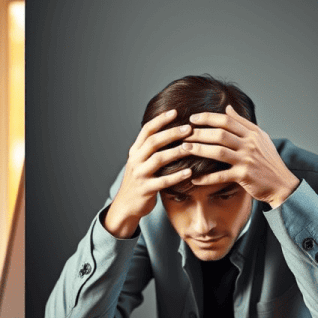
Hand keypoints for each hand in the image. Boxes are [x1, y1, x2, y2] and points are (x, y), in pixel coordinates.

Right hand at [105, 110, 193, 237]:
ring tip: (191, 147)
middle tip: (189, 128)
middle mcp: (135, 161)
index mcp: (135, 152)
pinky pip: (163, 181)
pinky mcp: (145, 189)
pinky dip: (177, 176)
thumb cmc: (139, 182)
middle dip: (172, 133)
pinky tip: (189, 172)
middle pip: (153, 142)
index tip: (175, 112)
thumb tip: (170, 130)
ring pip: (158, 159)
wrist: (126, 205)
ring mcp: (139, 175)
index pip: (147, 130)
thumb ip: (150, 149)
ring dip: (176, 152)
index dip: (160, 120)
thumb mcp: (140, 162)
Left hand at [183, 105, 299, 207]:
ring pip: (219, 152)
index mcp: (252, 134)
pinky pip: (221, 176)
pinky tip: (194, 178)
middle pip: (220, 134)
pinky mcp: (244, 176)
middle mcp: (250, 145)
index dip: (208, 118)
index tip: (193, 118)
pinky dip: (206, 178)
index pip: (227, 121)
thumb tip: (228, 108)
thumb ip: (242, 123)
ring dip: (199, 149)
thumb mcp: (260, 138)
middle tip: (184, 133)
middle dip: (200, 133)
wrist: (281, 183)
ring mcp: (246, 160)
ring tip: (184, 149)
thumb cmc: (268, 161)